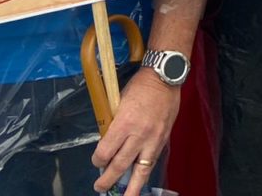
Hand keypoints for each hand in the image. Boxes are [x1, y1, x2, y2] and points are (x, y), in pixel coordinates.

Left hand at [92, 69, 179, 194]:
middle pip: (120, 165)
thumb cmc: (139, 87)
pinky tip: (139, 181)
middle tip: (100, 187)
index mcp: (124, 123)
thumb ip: (115, 124)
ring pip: (140, 171)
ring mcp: (153, 139)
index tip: (96, 161)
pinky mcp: (163, 140)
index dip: (98, 160)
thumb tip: (108, 141)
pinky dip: (145, 173)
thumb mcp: (119, 103)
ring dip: (130, 188)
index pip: (106, 152)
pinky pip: (152, 161)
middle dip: (108, 180)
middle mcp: (139, 135)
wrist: (164, 77)